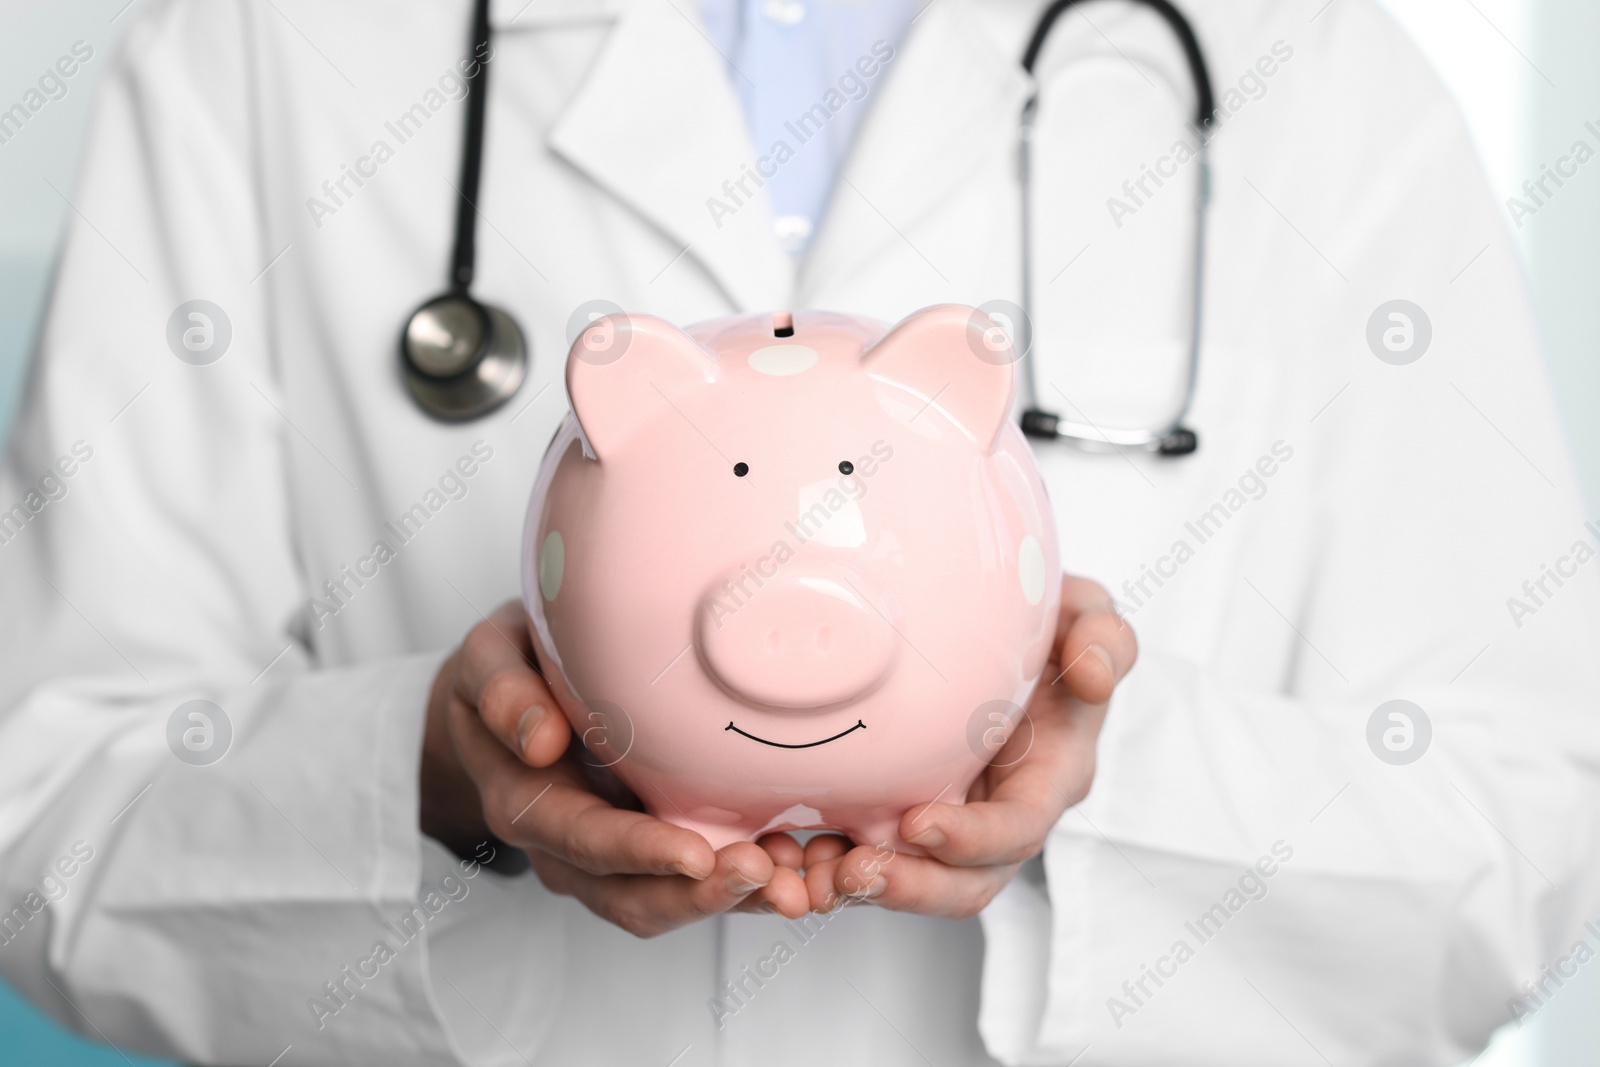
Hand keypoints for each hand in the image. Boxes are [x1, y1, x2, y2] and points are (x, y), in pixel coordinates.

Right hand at [419, 600, 809, 935]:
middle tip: (767, 872)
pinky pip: (692, 884)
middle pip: (631, 896)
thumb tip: (537, 738)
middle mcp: (564, 848)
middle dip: (700, 895)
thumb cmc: (506, 671)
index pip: (582, 840)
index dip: (638, 853)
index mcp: (525, 802)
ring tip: (793, 885)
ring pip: (667, 904)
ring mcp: (607, 860)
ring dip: (731, 901)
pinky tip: (793, 868)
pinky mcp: (647, 850)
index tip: (694, 853)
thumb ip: (502, 691)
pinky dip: (741, 885)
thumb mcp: (490, 660)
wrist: (505, 698)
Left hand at [794, 575, 1135, 916]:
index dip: (971, 839)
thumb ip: (1104, 636)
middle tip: (849, 871)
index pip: (1018, 831)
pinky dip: (829, 864)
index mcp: (1051, 777)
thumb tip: (1096, 676)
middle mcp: (1001, 812)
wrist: (1002, 631)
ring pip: (914, 882)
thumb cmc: (1051, 627)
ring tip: (808, 872)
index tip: (917, 823)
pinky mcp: (902, 809)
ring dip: (860, 887)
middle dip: (910, 888)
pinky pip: (869, 854)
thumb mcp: (1088, 615)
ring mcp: (952, 817)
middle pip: (965, 884)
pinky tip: (785, 852)